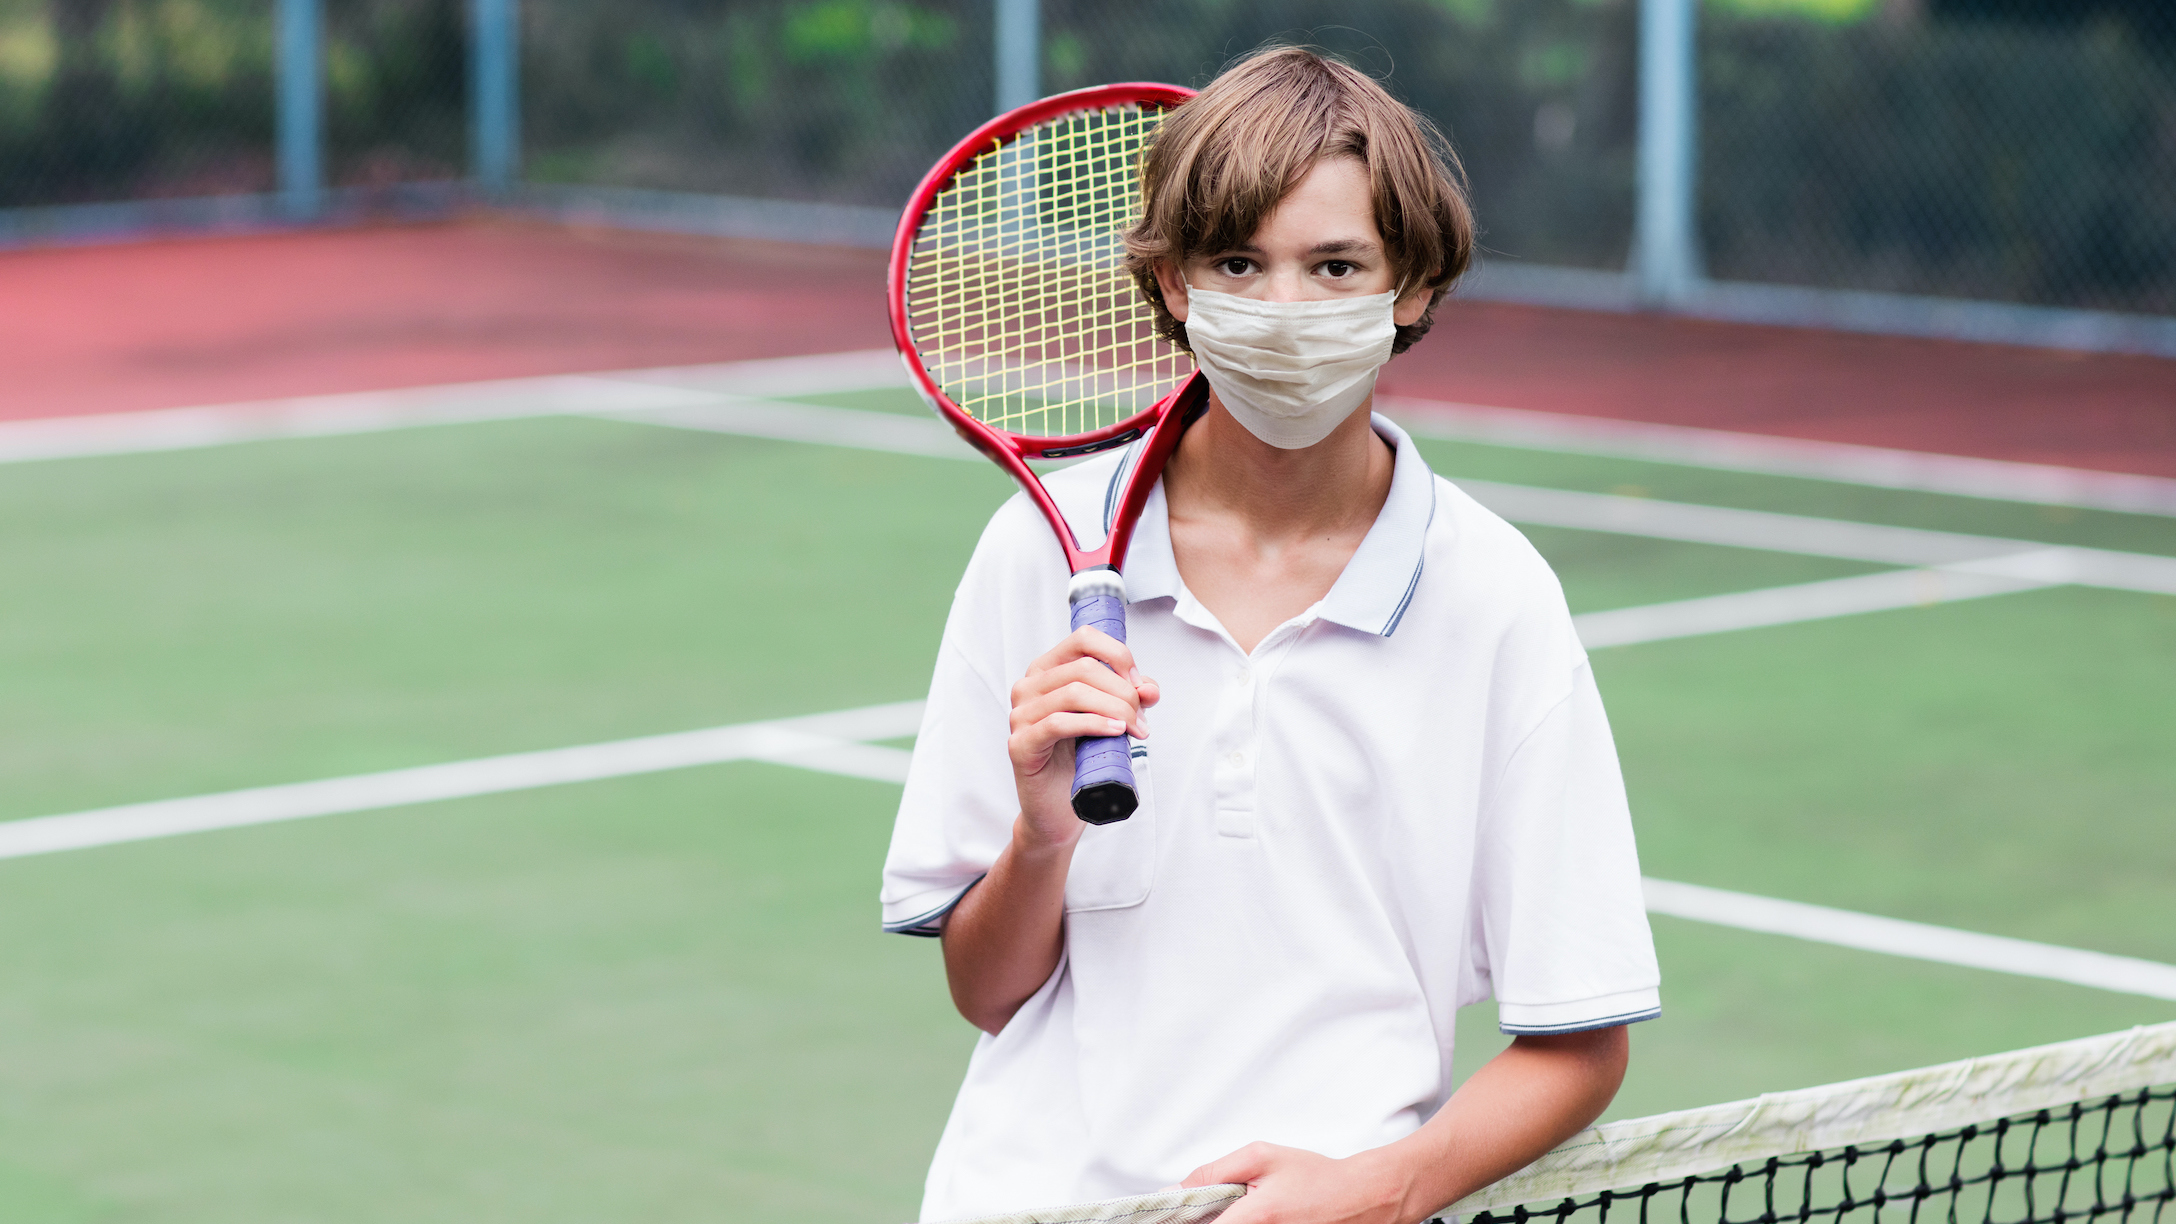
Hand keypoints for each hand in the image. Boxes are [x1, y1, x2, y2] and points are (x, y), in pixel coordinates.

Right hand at [1007, 628, 1158, 843]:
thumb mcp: (1110, 720)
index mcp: (1047, 670)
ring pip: (1074, 693)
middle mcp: (1028, 686)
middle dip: (1123, 692)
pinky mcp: (1020, 744)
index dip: (1117, 655)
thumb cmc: (1079, 760)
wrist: (1058, 808)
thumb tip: (1148, 688)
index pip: (1083, 638)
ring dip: (1114, 709)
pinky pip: (1059, 723)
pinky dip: (1093, 724)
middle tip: (1141, 719)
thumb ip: (1129, 699)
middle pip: (1084, 668)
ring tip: (1133, 729)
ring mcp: (1020, 715)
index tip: (1138, 684)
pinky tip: (1114, 732)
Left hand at [1182, 1143, 1415, 1223]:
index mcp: (1256, 1218)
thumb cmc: (1315, 1176)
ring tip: (1235, 1211)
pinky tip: (1246, 1218)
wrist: (1361, 1197)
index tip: (1170, 1215)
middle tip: (1208, 1209)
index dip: (1182, 1221)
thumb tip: (1176, 1191)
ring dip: (1224, 1223)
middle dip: (1204, 1222)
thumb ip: (1214, 1172)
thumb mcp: (1261, 1157)